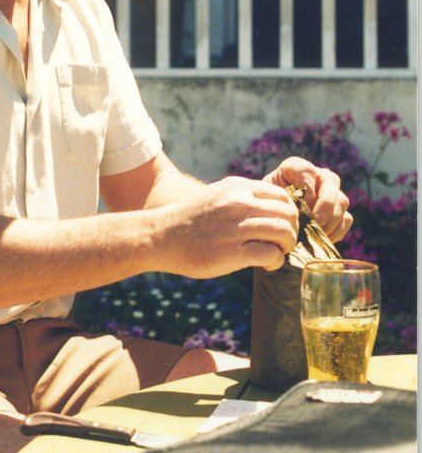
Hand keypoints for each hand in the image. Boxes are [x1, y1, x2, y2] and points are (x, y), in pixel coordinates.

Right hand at [161, 175, 298, 277]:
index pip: (282, 195)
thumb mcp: (215, 196)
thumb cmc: (189, 220)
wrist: (161, 236)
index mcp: (237, 188)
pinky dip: (276, 262)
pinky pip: (272, 254)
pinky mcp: (233, 252)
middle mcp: (240, 203)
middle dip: (292, 230)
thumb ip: (240, 198)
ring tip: (277, 253)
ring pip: (284, 232)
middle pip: (288, 213)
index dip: (289, 212)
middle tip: (283, 243)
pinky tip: (267, 265)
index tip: (282, 225)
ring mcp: (236, 227)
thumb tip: (267, 208)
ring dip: (287, 246)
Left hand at [263, 156, 352, 241]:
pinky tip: (321, 239)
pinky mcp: (340, 211)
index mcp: (297, 167)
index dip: (306, 189)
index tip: (299, 208)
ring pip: (342, 201)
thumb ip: (282, 201)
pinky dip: (336, 231)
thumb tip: (301, 214)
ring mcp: (332, 192)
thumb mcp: (268, 199)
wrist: (274, 219)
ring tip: (315, 234)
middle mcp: (318, 175)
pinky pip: (346, 219)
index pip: (307, 171)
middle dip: (324, 205)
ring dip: (330, 220)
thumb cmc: (269, 207)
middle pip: (331, 183)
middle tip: (315, 223)